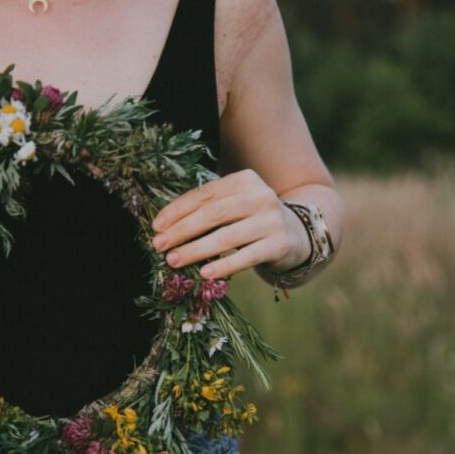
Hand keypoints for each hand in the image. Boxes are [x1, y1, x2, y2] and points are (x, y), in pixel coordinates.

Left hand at [150, 169, 310, 279]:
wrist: (298, 234)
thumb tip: (165, 227)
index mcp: (244, 180)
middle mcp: (260, 196)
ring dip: (196, 250)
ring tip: (174, 260)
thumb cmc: (252, 219)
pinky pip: (246, 256)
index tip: (156, 226)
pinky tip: (204, 273)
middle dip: (182, 230)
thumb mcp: (235, 204)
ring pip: (227, 236)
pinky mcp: (279, 244)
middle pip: (213, 214)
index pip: (204, 194)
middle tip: (159, 245)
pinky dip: (223, 265)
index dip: (178, 210)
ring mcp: (272, 220)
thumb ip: (208, 208)